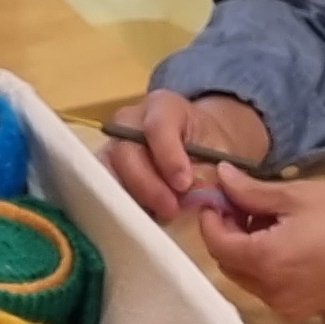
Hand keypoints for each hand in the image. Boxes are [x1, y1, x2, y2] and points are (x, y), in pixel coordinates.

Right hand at [102, 89, 272, 224]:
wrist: (198, 148)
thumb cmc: (208, 147)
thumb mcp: (219, 153)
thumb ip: (209, 173)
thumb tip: (196, 198)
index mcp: (163, 107)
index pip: (157, 126)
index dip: (168, 157)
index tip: (184, 184)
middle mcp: (130, 120)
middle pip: (126, 150)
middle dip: (148, 185)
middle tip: (171, 209)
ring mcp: (113, 144)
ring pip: (110, 171)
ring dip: (133, 198)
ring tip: (158, 216)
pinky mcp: (106, 168)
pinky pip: (104, 187)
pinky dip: (123, 205)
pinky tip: (145, 217)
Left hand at [189, 169, 324, 321]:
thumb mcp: (297, 195)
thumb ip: (251, 192)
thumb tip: (220, 178)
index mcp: (266, 260)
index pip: (217, 244)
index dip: (211, 219)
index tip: (217, 196)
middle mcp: (271, 291)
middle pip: (228, 263)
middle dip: (228, 234)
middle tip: (243, 203)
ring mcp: (287, 306)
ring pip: (247, 277)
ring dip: (247, 250)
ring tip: (270, 220)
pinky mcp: (302, 311)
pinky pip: (269, 288)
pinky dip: (266, 266)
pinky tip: (286, 240)